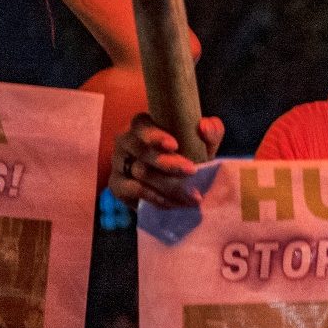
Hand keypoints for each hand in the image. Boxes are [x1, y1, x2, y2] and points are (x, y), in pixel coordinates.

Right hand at [109, 113, 224, 208]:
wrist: (170, 183)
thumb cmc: (186, 155)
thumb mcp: (201, 143)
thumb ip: (210, 131)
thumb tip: (204, 126)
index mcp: (142, 125)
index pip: (142, 125)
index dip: (156, 135)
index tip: (174, 145)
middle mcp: (126, 140)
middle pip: (143, 152)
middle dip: (168, 164)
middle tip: (192, 171)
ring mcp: (118, 163)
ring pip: (141, 173)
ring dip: (169, 186)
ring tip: (192, 195)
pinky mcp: (117, 184)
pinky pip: (135, 191)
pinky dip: (156, 198)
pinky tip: (174, 203)